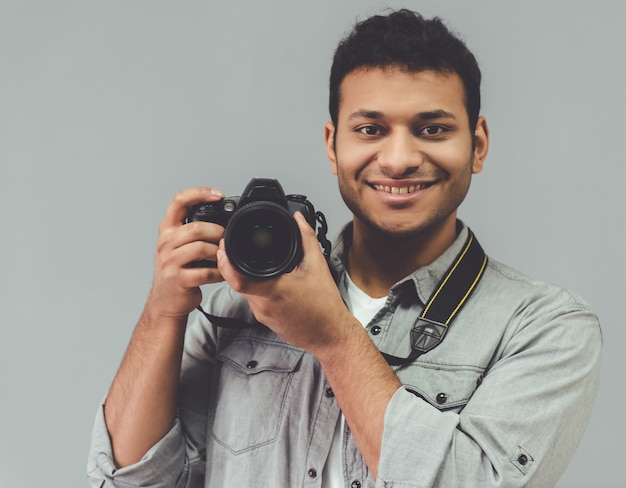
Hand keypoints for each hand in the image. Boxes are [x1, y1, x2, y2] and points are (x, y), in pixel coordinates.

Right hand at [146, 187, 225, 319]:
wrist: (166, 300)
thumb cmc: (176, 270)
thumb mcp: (177, 245)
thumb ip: (192, 229)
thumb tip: (224, 217)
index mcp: (167, 230)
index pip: (179, 201)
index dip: (199, 194)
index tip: (218, 195)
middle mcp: (165, 243)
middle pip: (196, 228)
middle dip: (217, 232)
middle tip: (225, 239)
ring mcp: (170, 262)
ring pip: (201, 248)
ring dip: (218, 253)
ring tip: (223, 257)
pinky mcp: (178, 280)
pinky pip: (205, 272)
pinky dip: (218, 273)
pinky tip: (221, 273)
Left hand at [217, 212, 354, 350]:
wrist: (330, 335)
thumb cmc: (325, 307)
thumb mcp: (318, 266)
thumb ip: (306, 239)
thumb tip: (299, 220)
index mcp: (272, 291)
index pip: (237, 278)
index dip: (226, 261)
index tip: (224, 246)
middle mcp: (263, 306)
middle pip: (236, 282)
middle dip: (233, 264)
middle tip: (233, 247)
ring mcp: (263, 315)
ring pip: (245, 292)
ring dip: (245, 276)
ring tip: (254, 262)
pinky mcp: (266, 321)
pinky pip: (254, 300)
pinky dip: (256, 288)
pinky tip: (268, 281)